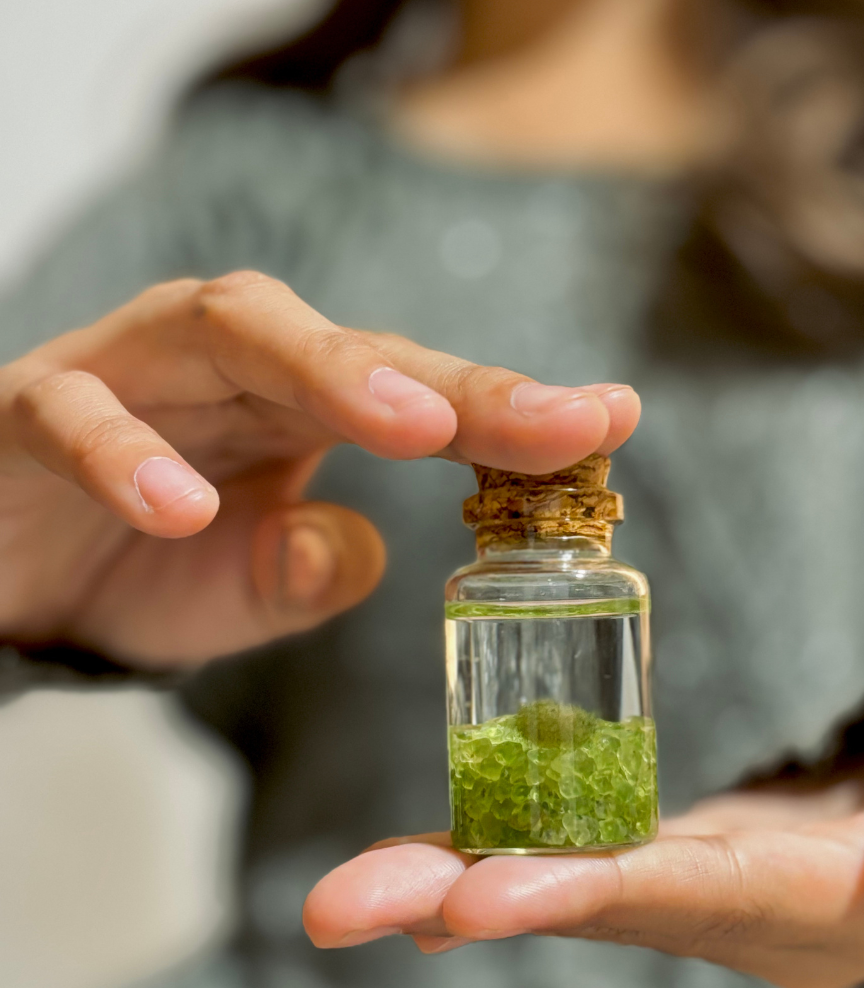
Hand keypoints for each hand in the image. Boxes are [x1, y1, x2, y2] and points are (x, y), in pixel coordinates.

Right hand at [0, 272, 638, 666]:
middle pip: (352, 343)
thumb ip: (313, 572)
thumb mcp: (248, 588)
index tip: (612, 420)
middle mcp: (231, 369)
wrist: (14, 577)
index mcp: (299, 408)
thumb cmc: (143, 567)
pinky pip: (83, 413)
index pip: (418, 396)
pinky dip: (132, 455)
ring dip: (329, 374)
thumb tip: (357, 552)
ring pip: (231, 329)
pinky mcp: (35, 406)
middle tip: (554, 421)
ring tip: (415, 431)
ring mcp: (135, 374)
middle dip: (457, 382)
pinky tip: (183, 508)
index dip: (514, 409)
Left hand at [304, 664, 863, 987]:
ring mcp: (717, 890)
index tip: (476, 898)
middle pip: (605, 907)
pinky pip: (593, 859)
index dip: (589, 894)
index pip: (697, 898)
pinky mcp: (695, 855)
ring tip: (353, 888)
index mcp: (836, 900)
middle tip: (344, 904)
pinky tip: (436, 857)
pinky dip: (514, 858)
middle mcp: (755, 914)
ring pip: (581, 888)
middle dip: (475, 903)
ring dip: (463, 885)